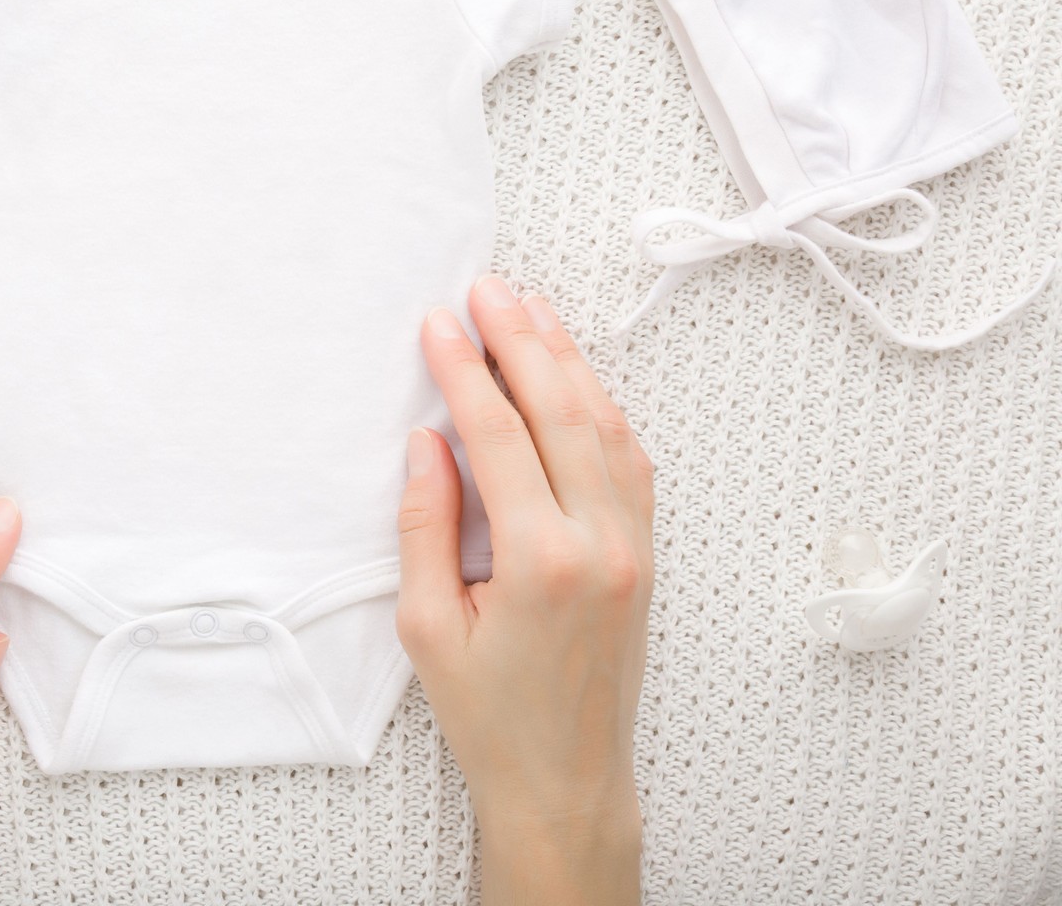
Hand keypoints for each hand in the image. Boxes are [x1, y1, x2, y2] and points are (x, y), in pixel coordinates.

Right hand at [398, 278, 652, 905]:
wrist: (566, 782)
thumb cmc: (489, 716)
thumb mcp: (426, 626)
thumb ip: (425, 524)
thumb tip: (428, 440)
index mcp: (541, 560)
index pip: (498, 433)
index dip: (464, 368)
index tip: (437, 323)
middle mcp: (601, 542)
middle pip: (561, 409)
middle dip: (521, 339)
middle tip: (486, 288)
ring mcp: (634, 546)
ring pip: (605, 425)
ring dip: (567, 360)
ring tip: (529, 310)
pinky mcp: (645, 555)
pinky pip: (629, 460)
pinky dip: (601, 407)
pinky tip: (575, 377)